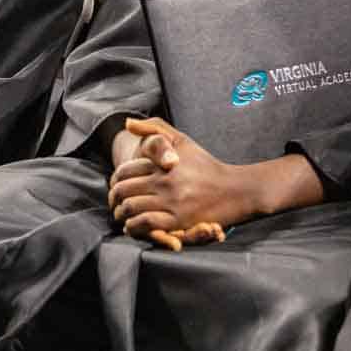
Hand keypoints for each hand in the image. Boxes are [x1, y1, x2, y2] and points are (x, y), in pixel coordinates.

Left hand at [109, 116, 263, 239]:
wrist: (236, 190)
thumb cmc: (207, 166)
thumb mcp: (182, 140)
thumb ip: (154, 128)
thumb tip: (127, 124)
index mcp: (163, 161)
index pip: (124, 171)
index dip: (115, 181)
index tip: (116, 187)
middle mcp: (165, 180)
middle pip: (123, 190)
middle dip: (114, 199)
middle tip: (114, 204)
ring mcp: (172, 200)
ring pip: (130, 208)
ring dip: (121, 214)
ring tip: (122, 216)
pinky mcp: (179, 220)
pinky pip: (145, 223)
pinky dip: (134, 226)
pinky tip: (133, 226)